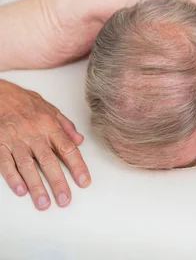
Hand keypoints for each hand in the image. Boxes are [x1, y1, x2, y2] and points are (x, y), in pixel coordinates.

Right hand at [0, 80, 90, 210]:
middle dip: (58, 182)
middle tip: (65, 200)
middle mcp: (34, 134)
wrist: (1, 95)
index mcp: (49, 126)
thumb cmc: (26, 103)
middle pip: (49, 160)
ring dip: (36, 186)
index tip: (84, 181)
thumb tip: (80, 141)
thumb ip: (66, 126)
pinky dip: (13, 178)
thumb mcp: (50, 109)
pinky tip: (21, 190)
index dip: (77, 166)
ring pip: (27, 166)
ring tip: (44, 203)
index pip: (67, 148)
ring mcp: (16, 140)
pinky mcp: (0, 145)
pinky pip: (6, 164)